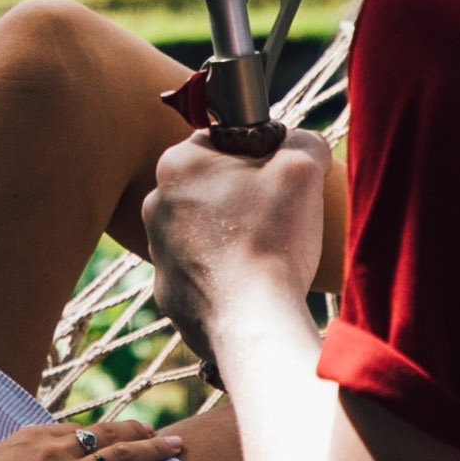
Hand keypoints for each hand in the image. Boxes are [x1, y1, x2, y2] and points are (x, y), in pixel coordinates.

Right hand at [0, 408, 194, 460]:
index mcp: (33, 437)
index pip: (78, 429)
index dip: (103, 432)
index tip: (119, 435)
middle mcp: (54, 449)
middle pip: (107, 433)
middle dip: (139, 432)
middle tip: (163, 434)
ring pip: (120, 458)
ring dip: (153, 451)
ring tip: (178, 450)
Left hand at [145, 126, 333, 335]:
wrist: (252, 319)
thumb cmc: (273, 237)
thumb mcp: (303, 166)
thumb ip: (302, 141)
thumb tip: (300, 144)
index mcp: (177, 163)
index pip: (221, 141)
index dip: (258, 154)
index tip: (280, 178)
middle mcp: (155, 203)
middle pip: (211, 186)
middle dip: (243, 195)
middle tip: (277, 216)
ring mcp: (157, 251)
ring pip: (204, 229)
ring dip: (231, 235)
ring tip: (266, 253)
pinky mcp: (167, 291)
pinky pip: (200, 272)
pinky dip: (224, 275)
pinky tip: (251, 283)